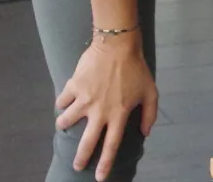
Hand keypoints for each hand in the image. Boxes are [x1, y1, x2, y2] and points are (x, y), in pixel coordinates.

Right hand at [56, 32, 158, 180]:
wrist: (117, 44)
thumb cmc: (136, 69)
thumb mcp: (151, 92)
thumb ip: (150, 115)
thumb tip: (144, 133)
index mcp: (119, 114)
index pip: (111, 145)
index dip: (105, 163)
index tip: (99, 177)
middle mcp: (100, 111)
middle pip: (87, 141)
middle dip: (80, 157)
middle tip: (76, 166)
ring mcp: (84, 99)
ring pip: (66, 120)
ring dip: (64, 124)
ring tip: (63, 125)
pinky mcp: (74, 86)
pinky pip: (62, 100)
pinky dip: (62, 104)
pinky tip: (64, 103)